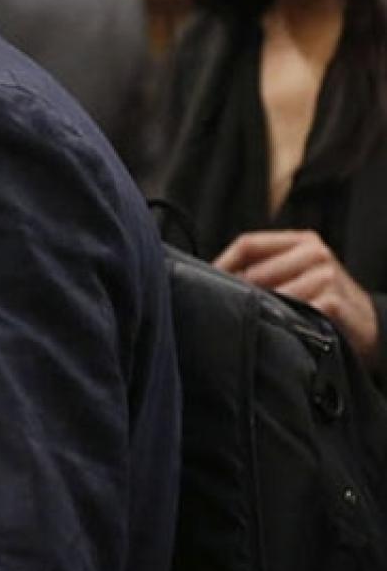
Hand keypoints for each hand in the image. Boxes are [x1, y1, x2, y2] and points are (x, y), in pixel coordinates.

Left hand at [216, 229, 380, 364]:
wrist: (366, 325)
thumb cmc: (320, 299)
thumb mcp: (295, 274)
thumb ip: (261, 269)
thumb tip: (210, 276)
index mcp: (301, 241)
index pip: (248, 243)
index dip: (221, 264)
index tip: (204, 283)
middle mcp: (315, 252)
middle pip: (255, 271)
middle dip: (237, 293)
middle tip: (225, 310)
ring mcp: (326, 276)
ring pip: (269, 293)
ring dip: (256, 310)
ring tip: (252, 322)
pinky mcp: (332, 302)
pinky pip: (290, 312)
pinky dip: (279, 323)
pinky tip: (276, 330)